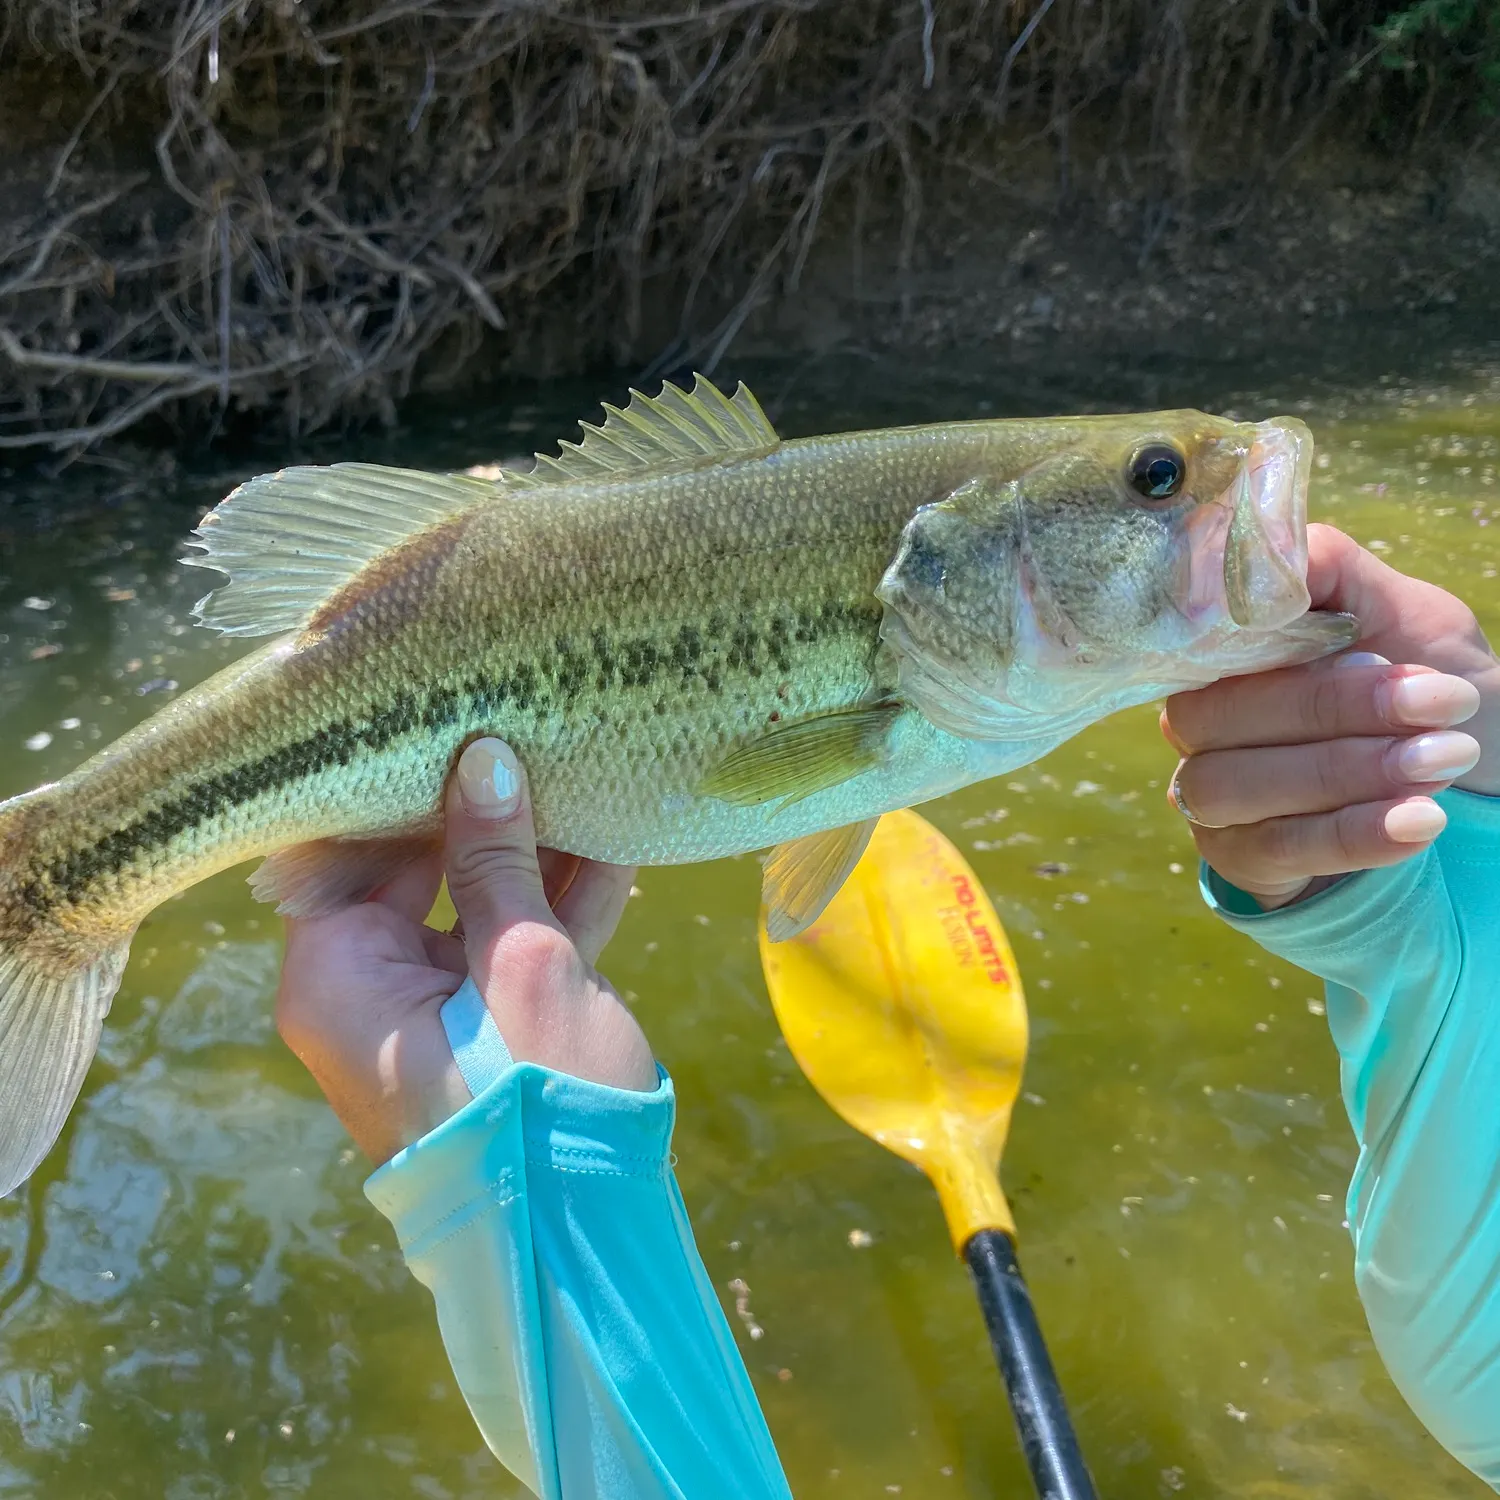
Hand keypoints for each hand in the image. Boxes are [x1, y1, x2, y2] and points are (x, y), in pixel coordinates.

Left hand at [275, 738, 655, 1165]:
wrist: (581, 1235)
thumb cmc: (534, 1093)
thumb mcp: (521, 961)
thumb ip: (497, 859)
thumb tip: (482, 759)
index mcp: (335, 974)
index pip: (340, 849)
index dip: (394, 785)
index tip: (445, 720)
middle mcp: (365, 991)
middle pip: (411, 873)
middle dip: (479, 813)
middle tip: (528, 731)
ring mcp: (429, 1012)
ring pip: (472, 907)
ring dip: (533, 856)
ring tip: (584, 775)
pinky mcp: (486, 1031)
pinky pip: (509, 950)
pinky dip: (556, 908)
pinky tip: (614, 844)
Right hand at [1161, 524, 1499, 908]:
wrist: (1453, 774)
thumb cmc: (1416, 678)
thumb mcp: (1396, 607)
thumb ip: (1328, 567)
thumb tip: (1264, 543)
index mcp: (1221, 646)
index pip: (1200, 636)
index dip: (1274, 641)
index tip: (1375, 650)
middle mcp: (1195, 717)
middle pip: (1214, 714)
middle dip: (1332, 709)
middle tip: (1444, 704)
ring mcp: (1203, 789)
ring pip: (1234, 783)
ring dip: (1345, 773)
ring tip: (1445, 761)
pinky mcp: (1233, 854)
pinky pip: (1274, 848)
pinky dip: (1352, 834)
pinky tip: (1419, 822)